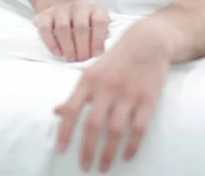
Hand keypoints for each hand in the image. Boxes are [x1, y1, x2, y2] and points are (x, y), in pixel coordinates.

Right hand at [34, 0, 109, 61]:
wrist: (63, 12)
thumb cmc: (86, 26)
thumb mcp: (98, 27)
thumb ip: (104, 36)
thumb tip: (106, 56)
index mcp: (96, 8)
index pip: (100, 21)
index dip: (99, 39)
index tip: (97, 55)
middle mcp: (79, 6)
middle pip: (80, 26)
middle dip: (82, 47)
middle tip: (83, 60)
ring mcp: (60, 9)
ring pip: (63, 27)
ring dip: (68, 46)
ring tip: (71, 59)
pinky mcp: (43, 15)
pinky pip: (45, 28)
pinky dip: (51, 43)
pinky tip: (58, 53)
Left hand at [54, 21, 170, 171]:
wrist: (148, 42)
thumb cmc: (117, 58)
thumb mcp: (92, 70)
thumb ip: (77, 92)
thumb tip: (56, 112)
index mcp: (89, 80)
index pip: (72, 110)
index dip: (64, 132)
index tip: (61, 151)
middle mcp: (107, 87)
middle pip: (93, 126)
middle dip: (87, 150)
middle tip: (85, 167)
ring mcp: (128, 93)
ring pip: (115, 131)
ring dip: (108, 153)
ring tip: (104, 167)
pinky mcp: (147, 98)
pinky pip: (139, 128)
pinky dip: (132, 145)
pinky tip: (128, 155)